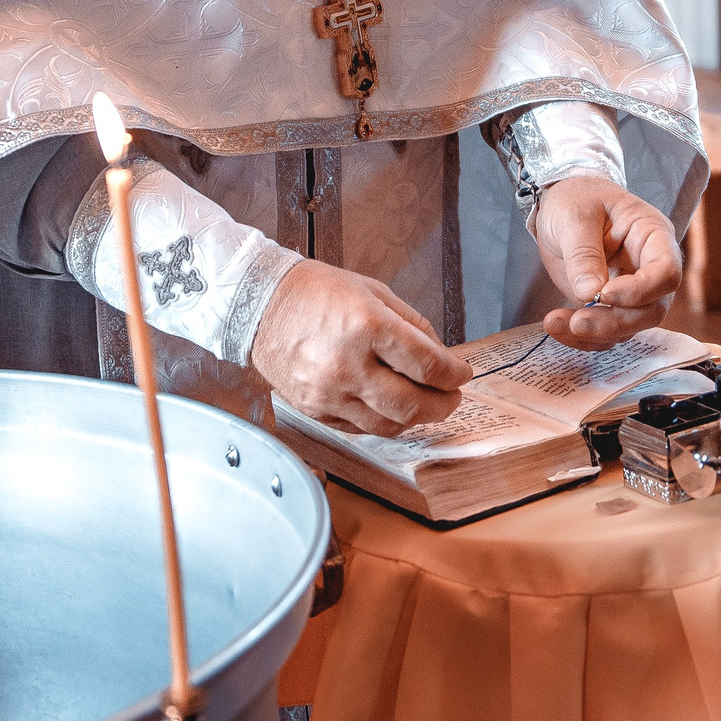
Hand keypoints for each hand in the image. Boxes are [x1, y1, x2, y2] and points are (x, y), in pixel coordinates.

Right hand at [250, 259, 470, 436]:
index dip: (454, 374)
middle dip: (443, 404)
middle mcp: (348, 365)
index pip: (428, 366)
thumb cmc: (315, 292)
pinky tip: (389, 407)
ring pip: (388, 425)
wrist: (258, 304)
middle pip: (413, 405)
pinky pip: (360, 429)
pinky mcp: (314, 410)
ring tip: (424, 405)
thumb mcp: (373, 291)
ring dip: (415, 418)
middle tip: (452, 397)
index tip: (462, 374)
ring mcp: (329, 393)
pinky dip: (382, 422)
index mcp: (368, 326)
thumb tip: (440, 355)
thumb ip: (411, 324)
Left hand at [532, 175, 681, 348]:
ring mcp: (632, 291)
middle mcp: (649, 268)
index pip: (666, 272)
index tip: (604, 294)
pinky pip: (605, 332)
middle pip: (652, 310)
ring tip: (556, 323)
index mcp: (653, 235)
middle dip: (616, 322)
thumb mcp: (575, 216)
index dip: (641, 291)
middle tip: (579, 322)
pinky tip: (556, 325)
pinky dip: (581, 337)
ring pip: (629, 327)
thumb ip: (583, 253)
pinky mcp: (610, 306)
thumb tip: (589, 293)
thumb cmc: (576, 198)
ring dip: (594, 333)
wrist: (560, 205)